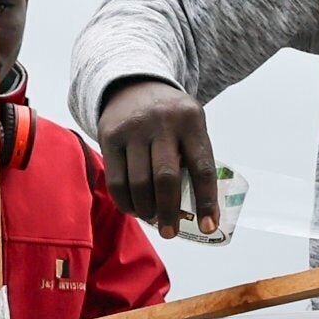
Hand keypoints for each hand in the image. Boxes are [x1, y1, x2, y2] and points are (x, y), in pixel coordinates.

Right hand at [96, 76, 221, 237]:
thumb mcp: (191, 125)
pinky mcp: (110, 136)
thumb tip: (203, 212)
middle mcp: (162, 122)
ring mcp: (133, 129)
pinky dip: (126, 203)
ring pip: (139, 183)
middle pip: (166, 178)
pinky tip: (135, 210)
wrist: (134, 85)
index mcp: (191, 120)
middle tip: (171, 232)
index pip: (202, 167)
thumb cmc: (171, 118)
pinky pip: (116, 180)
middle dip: (169, 212)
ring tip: (154, 220)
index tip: (209, 227)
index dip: (206, 201)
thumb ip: (195, 159)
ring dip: (147, 211)